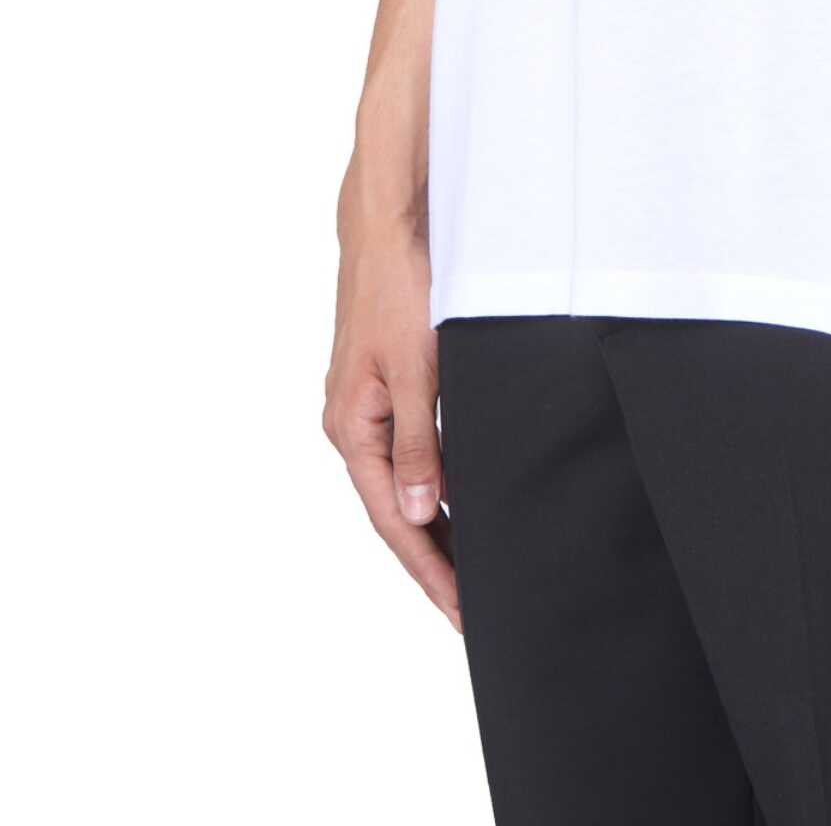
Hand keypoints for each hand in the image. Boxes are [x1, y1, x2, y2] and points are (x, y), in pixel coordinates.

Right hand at [323, 204, 459, 630]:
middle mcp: (352, 423)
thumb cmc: (399, 289)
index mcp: (351, 428)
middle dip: (433, 560)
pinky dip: (433, 482)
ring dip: (435, 525)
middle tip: (473, 607)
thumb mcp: (416, 371)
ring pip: (401, 484)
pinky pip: (408, 452)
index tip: (461, 610)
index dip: (429, 569)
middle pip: (394, 511)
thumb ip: (419, 445)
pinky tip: (458, 498)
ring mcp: (366, 405)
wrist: (388, 227)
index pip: (393, 520)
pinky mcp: (384, 385)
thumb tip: (419, 514)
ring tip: (470, 568)